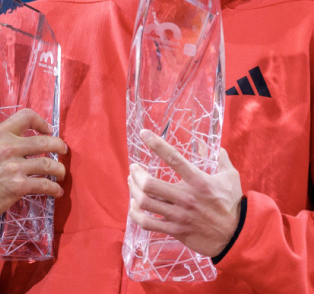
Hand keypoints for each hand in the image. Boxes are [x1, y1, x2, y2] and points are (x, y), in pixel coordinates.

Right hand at [0, 108, 66, 222]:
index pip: (26, 117)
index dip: (40, 121)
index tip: (46, 130)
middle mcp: (9, 147)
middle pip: (45, 141)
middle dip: (59, 145)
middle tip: (63, 150)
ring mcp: (16, 167)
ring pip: (49, 164)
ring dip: (59, 169)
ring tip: (61, 173)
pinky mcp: (19, 186)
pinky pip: (44, 185)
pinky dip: (54, 189)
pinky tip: (57, 191)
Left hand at [128, 129, 242, 257]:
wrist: (237, 237)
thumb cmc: (233, 205)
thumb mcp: (231, 179)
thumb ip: (223, 161)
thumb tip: (219, 148)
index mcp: (198, 182)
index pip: (174, 158)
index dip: (157, 144)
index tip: (143, 133)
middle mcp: (186, 198)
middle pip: (150, 184)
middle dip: (137, 174)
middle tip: (134, 168)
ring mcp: (179, 216)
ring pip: (145, 202)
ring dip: (133, 190)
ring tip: (132, 183)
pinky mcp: (175, 231)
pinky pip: (147, 223)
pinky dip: (135, 213)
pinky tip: (134, 206)